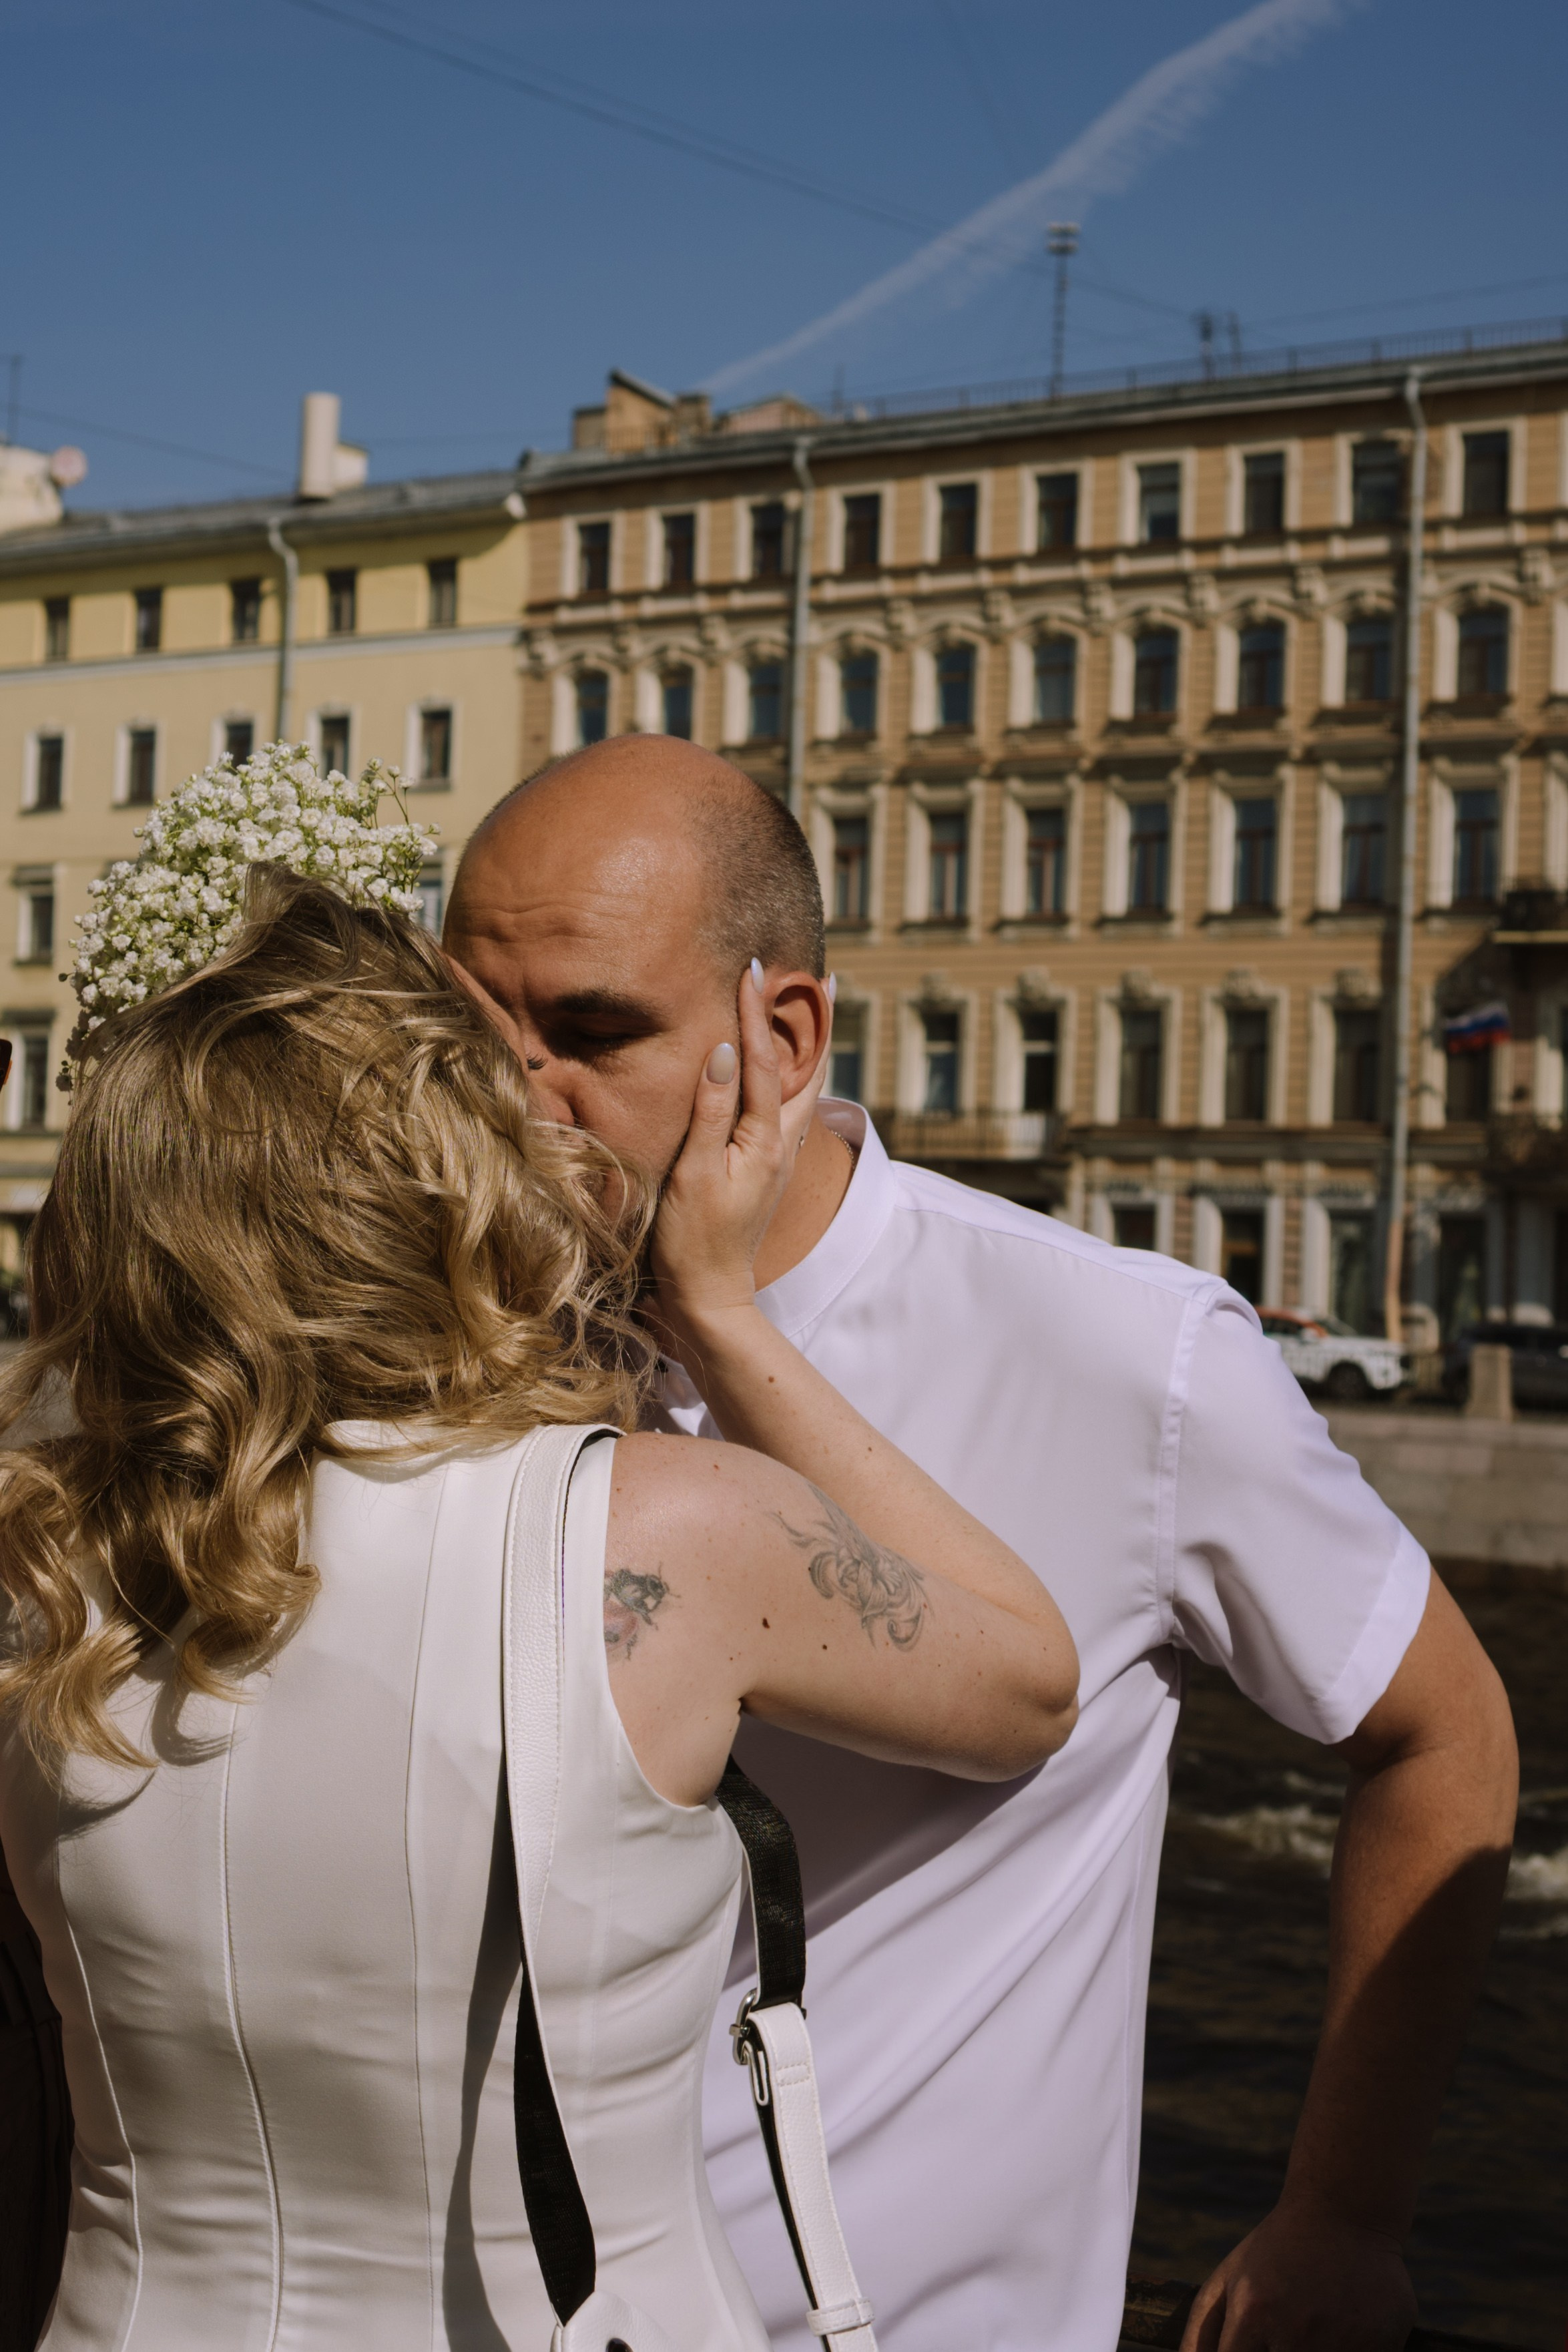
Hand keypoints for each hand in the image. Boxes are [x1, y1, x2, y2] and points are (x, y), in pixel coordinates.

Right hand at [650, 966, 806, 1358]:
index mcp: (765, 1140)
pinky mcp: (766, 1171)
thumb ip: (710, 1110)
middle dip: (810, 1022)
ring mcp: (778, 1159)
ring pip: (802, 1089)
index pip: (762, 1061)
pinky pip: (788, 1110)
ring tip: (813, 1013)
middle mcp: (782, 1145)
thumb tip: (722, 1050)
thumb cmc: (692, 1239)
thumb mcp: (694, 1172)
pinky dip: (792, 1078)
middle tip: (824, 980)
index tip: (754, 969)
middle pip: (804, 1069)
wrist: (708, 1297)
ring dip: (806, 1047)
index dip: (755, 1013)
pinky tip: (786, 1074)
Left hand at [1181, 2200, 1417, 2351]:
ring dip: (1315, 2351)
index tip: (1255, 2347)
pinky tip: (1345, 2329)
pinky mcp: (1383, 2343)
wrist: (1344, 2212)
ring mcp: (1343, 2340)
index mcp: (1253, 2314)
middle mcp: (1296, 2330)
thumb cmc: (1276, 2253)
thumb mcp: (1228, 2280)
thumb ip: (1201, 2335)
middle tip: (1285, 2328)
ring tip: (1314, 2324)